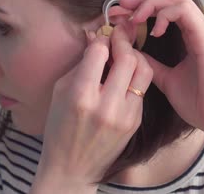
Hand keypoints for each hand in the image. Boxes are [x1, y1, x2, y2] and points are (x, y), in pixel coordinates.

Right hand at [35, 24, 152, 186]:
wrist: (72, 168)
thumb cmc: (60, 127)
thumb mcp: (61, 91)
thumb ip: (81, 64)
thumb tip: (96, 37)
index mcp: (81, 96)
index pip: (100, 53)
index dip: (102, 39)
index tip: (101, 36)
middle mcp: (106, 106)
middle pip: (127, 59)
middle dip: (124, 41)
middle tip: (120, 35)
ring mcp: (125, 116)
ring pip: (144, 71)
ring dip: (136, 56)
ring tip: (126, 53)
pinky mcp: (136, 122)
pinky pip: (142, 89)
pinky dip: (135, 77)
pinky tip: (125, 76)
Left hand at [120, 0, 203, 140]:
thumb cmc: (199, 104)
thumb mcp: (166, 80)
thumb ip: (151, 65)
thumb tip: (131, 53)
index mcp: (192, 34)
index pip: (167, 5)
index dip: (141, 3)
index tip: (119, 14)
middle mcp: (200, 28)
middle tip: (120, 7)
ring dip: (151, 2)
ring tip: (134, 17)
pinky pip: (183, 10)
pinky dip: (163, 14)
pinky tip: (153, 31)